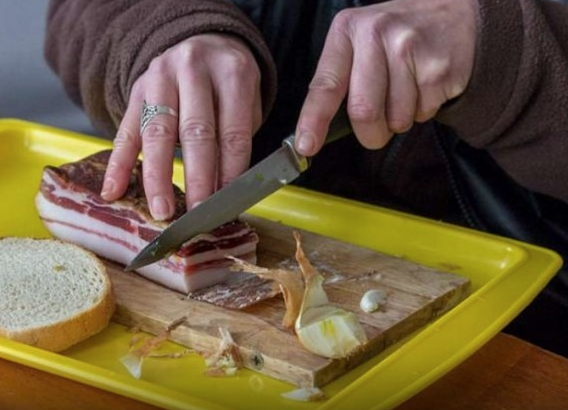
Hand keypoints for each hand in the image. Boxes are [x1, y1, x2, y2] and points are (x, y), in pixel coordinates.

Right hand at [100, 34, 261, 219]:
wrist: (202, 41)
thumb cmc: (228, 82)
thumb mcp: (246, 101)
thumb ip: (236, 138)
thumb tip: (223, 190)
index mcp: (231, 72)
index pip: (232, 131)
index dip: (230, 170)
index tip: (227, 202)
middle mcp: (194, 69)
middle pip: (195, 131)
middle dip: (197, 178)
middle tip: (198, 212)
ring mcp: (160, 77)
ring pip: (157, 132)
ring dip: (158, 177)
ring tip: (162, 210)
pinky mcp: (136, 91)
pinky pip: (126, 130)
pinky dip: (120, 164)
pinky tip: (114, 190)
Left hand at [294, 0, 476, 154]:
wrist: (454, 12)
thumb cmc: (396, 37)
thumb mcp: (360, 42)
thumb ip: (340, 79)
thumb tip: (317, 132)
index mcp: (347, 30)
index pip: (325, 85)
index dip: (314, 120)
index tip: (306, 146)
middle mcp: (375, 34)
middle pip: (363, 112)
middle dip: (370, 135)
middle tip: (376, 131)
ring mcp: (409, 48)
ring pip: (396, 119)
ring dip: (399, 121)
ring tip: (406, 93)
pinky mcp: (438, 67)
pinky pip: (423, 114)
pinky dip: (422, 112)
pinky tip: (425, 86)